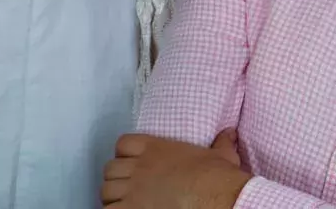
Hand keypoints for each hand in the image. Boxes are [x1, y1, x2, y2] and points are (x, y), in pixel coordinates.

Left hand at [102, 134, 249, 208]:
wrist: (214, 196)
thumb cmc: (215, 177)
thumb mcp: (221, 154)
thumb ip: (221, 142)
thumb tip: (229, 133)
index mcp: (156, 148)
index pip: (123, 144)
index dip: (125, 154)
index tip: (132, 163)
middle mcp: (140, 166)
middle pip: (110, 169)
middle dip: (116, 178)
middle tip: (128, 188)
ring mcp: (133, 189)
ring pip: (106, 191)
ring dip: (113, 197)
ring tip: (125, 204)